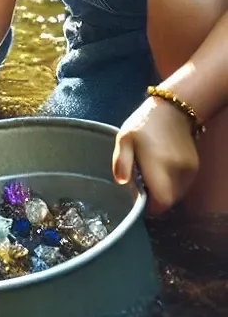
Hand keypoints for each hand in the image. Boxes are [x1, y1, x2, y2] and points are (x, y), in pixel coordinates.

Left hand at [112, 94, 199, 212]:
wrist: (172, 110)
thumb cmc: (143, 124)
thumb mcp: (125, 138)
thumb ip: (122, 161)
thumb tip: (121, 183)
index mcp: (159, 166)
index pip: (161, 202)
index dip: (149, 206)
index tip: (138, 197)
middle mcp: (178, 172)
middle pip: (168, 201)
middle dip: (154, 198)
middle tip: (140, 184)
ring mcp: (189, 171)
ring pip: (176, 194)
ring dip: (163, 191)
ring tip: (150, 174)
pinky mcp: (195, 168)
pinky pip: (182, 185)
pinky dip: (172, 184)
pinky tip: (161, 169)